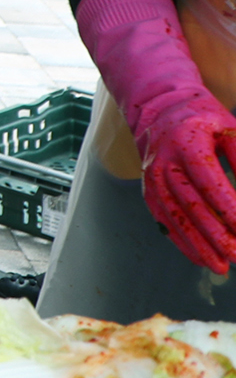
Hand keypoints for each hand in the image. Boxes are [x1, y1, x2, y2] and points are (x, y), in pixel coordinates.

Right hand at [136, 91, 235, 270]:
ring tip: (223, 267)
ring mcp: (152, 178)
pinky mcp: (148, 191)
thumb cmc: (203, 121)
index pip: (209, 182)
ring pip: (176, 218)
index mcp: (186, 143)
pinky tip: (201, 259)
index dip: (229, 208)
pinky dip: (182, 242)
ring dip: (199, 245)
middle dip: (218, 235)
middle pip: (191, 205)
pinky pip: (164, 221)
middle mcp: (163, 162)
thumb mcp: (229, 129)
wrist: (158, 110)